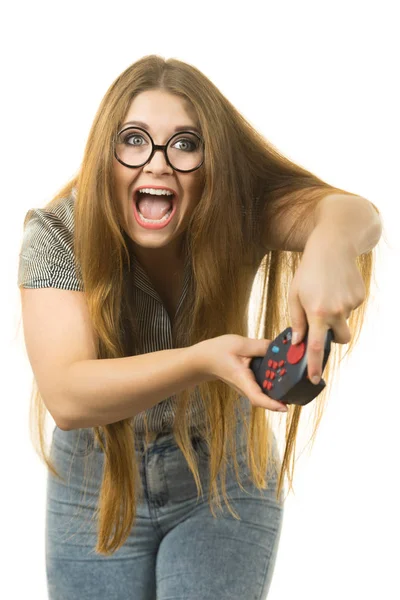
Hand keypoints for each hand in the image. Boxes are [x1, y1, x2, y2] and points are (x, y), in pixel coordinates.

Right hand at [195, 335, 287, 411]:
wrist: (204, 359)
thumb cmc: (217, 352)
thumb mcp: (239, 344)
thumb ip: (260, 346)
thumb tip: (279, 348)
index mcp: (242, 379)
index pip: (257, 398)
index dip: (272, 405)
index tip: (285, 408)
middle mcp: (245, 387)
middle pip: (266, 398)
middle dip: (283, 395)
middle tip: (300, 386)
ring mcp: (246, 387)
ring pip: (265, 393)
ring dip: (279, 388)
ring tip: (294, 378)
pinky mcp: (248, 384)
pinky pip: (263, 386)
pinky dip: (273, 381)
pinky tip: (282, 371)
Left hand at [289, 227, 365, 383]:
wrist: (333, 246)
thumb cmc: (309, 271)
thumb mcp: (294, 295)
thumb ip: (296, 320)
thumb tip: (298, 341)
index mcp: (316, 313)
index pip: (316, 347)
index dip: (315, 366)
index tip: (314, 379)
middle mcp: (336, 311)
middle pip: (339, 340)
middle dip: (333, 338)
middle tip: (322, 323)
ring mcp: (350, 304)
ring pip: (344, 322)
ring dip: (336, 316)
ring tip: (326, 294)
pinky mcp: (360, 297)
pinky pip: (350, 308)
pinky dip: (343, 302)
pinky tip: (336, 286)